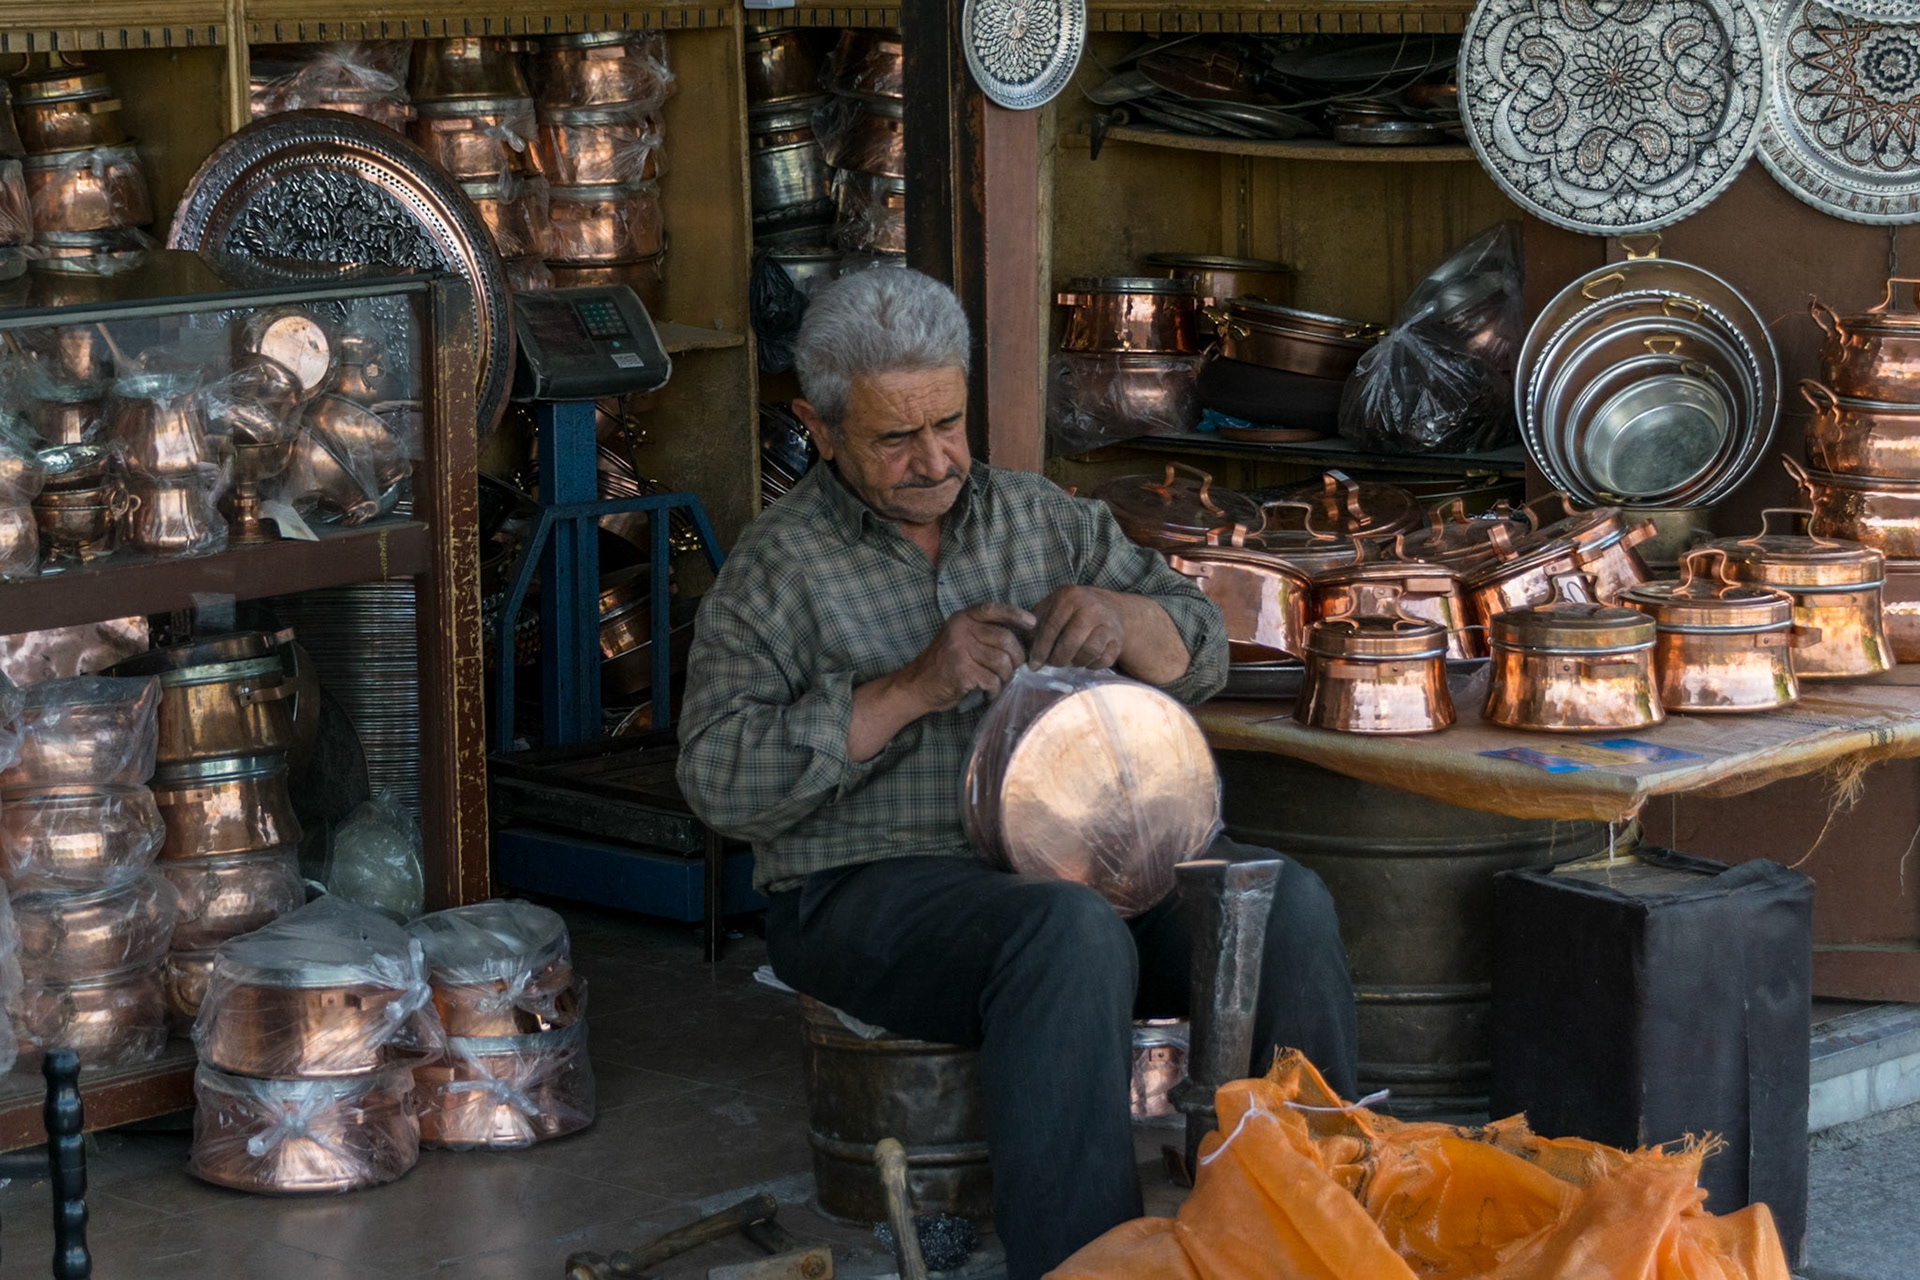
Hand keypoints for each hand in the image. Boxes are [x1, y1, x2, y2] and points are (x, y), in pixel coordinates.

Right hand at [897, 603, 1034, 711]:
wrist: (916, 685)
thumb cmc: (944, 664)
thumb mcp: (960, 639)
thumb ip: (983, 633)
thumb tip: (1022, 639)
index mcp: (962, 618)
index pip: (994, 609)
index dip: (1017, 615)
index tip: (1033, 624)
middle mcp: (961, 629)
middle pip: (1005, 639)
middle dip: (1017, 658)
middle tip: (1013, 670)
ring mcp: (960, 649)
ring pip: (1002, 661)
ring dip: (1006, 677)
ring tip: (998, 683)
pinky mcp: (961, 670)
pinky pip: (992, 679)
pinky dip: (995, 690)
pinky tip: (989, 693)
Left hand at [1028, 586, 1125, 669]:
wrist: (1109, 606)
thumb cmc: (1072, 610)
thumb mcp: (1052, 607)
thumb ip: (1035, 624)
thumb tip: (1023, 648)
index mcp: (1070, 596)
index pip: (1051, 628)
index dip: (1040, 650)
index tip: (1034, 665)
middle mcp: (1091, 607)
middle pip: (1071, 643)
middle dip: (1058, 659)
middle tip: (1054, 663)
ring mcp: (1108, 623)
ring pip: (1090, 652)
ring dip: (1076, 661)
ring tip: (1070, 659)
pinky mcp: (1118, 638)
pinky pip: (1104, 659)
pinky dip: (1093, 664)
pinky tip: (1085, 660)